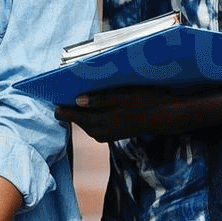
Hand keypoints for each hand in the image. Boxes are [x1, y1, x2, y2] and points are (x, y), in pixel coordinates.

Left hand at [54, 86, 196, 144]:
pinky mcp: (112, 134)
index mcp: (98, 123)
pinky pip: (94, 124)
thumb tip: (76, 100)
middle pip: (74, 118)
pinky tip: (95, 101)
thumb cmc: (147, 102)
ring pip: (84, 121)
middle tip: (67, 85)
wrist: (167, 117)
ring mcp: (105, 135)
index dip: (58, 102)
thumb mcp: (123, 96)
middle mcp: (98, 132)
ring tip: (81, 90)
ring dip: (82, 108)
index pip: (67, 115)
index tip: (53, 89)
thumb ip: (99, 99)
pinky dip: (91, 113)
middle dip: (70, 104)